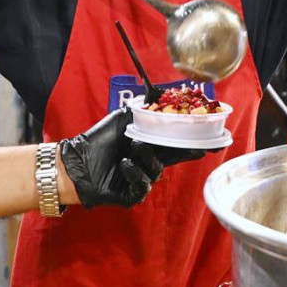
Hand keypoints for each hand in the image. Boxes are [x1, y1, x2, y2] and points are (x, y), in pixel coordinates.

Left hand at [58, 109, 202, 208]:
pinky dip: (134, 173)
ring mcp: (141, 180)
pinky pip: (143, 185)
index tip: (210, 140)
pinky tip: (124, 164)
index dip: (193, 143)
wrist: (76, 161)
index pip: (176, 144)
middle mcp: (148, 163)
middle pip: (174, 158)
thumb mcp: (122, 117)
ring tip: (133, 148)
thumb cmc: (97, 140)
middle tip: (196, 148)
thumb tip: (158, 92)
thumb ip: (142, 108)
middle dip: (186, 153)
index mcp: (149, 147)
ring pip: (157, 170)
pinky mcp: (132, 194)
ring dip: (146, 158)